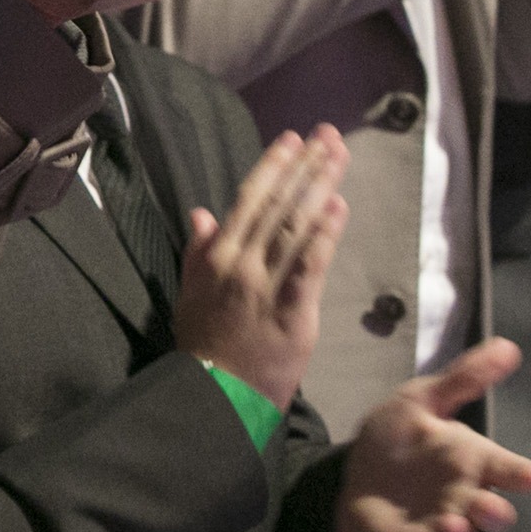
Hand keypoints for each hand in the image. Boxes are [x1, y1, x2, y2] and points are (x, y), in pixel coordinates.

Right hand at [174, 127, 347, 410]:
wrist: (216, 395)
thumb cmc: (203, 345)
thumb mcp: (190, 292)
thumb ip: (198, 251)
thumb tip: (202, 212)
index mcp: (217, 255)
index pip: (249, 199)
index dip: (273, 166)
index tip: (293, 139)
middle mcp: (241, 263)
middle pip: (279, 205)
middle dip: (306, 167)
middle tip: (330, 136)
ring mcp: (267, 287)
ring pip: (296, 228)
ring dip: (320, 189)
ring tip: (340, 159)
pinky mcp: (293, 313)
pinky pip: (310, 268)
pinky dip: (324, 236)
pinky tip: (339, 209)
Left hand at [334, 338, 530, 531]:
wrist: (356, 471)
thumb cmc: (401, 435)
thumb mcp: (422, 401)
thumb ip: (462, 380)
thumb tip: (508, 346)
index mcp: (471, 461)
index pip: (505, 468)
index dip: (521, 474)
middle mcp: (464, 498)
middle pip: (493, 515)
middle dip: (495, 513)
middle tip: (487, 506)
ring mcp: (441, 529)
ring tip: (449, 527)